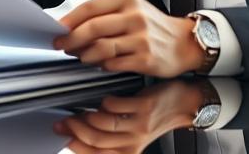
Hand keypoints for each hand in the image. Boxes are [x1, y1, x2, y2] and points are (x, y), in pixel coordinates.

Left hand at [54, 0, 202, 76]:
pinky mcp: (146, 58)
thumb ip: (103, 15)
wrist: (184, 43)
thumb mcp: (130, 10)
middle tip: (61, 46)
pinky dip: (102, 65)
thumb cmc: (150, 26)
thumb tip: (69, 27)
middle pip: (92, 28)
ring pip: (101, 47)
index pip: (89, 7)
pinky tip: (101, 64)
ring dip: (84, 55)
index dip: (69, 20)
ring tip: (81, 57)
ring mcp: (141, 38)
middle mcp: (135, 15)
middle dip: (71, 39)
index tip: (56, 30)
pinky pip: (114, 64)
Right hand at [55, 81, 212, 153]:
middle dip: (75, 130)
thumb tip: (79, 132)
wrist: (185, 104)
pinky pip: (116, 106)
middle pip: (96, 140)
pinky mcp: (144, 107)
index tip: (62, 134)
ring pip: (103, 124)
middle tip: (65, 121)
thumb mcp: (133, 133)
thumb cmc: (157, 116)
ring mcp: (139, 125)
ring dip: (87, 117)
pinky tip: (104, 99)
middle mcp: (134, 141)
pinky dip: (105, 102)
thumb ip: (111, 135)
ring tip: (81, 110)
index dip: (76, 145)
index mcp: (129, 150)